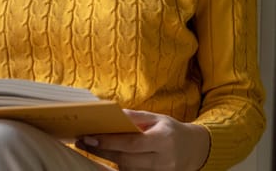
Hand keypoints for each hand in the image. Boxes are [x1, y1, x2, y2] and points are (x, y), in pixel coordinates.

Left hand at [76, 109, 209, 170]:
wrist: (194, 150)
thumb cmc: (170, 130)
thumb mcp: (156, 118)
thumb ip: (133, 117)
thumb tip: (109, 113)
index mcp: (163, 140)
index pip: (131, 143)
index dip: (109, 142)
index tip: (89, 137)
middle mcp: (163, 160)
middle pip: (126, 159)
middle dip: (102, 151)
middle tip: (82, 142)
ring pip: (128, 169)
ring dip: (106, 160)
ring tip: (90, 148)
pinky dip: (117, 168)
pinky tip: (104, 161)